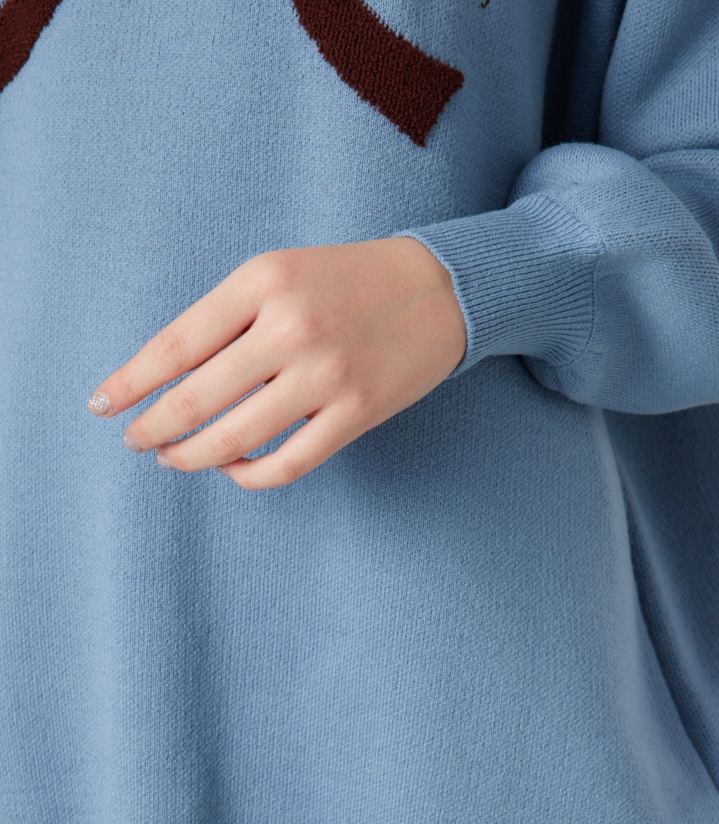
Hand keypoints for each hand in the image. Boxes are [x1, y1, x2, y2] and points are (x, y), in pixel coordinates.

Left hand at [87, 237, 467, 489]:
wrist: (438, 290)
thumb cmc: (346, 282)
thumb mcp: (280, 274)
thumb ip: (228, 319)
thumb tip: (167, 380)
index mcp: (262, 281)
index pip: (175, 345)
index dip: (131, 383)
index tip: (102, 406)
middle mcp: (290, 326)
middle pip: (196, 399)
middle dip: (153, 428)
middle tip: (135, 441)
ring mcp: (326, 374)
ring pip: (235, 438)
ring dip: (193, 457)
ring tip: (174, 458)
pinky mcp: (355, 413)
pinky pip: (287, 464)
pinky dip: (250, 476)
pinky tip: (233, 469)